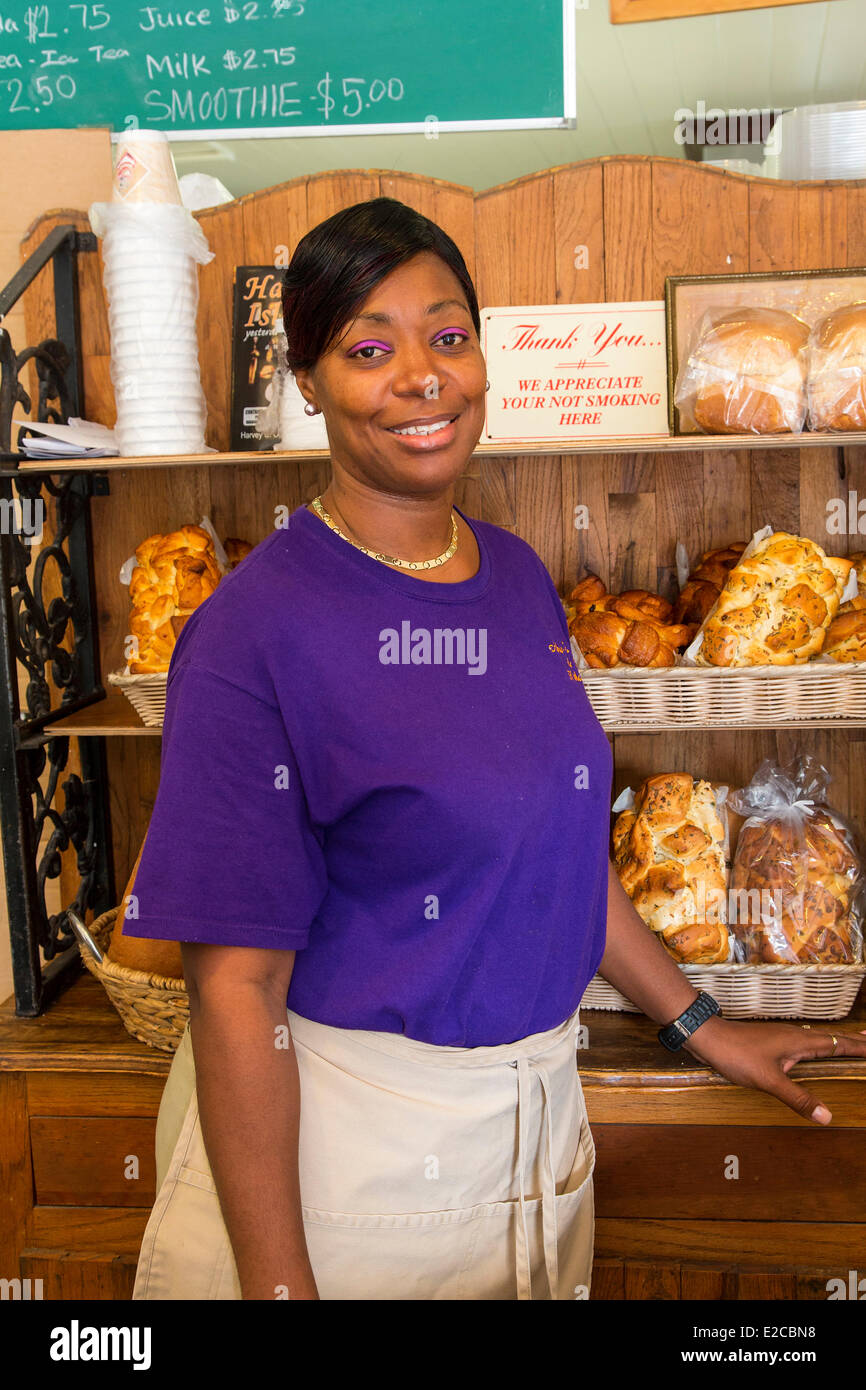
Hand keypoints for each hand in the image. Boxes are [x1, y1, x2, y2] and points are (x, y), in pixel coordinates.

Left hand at [678, 1014, 865, 1124]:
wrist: (708, 1038)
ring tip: (851, 1045)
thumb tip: (827, 1116)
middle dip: (853, 1042)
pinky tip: (812, 1053)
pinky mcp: (772, 1044)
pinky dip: (817, 1047)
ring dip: (836, 1043)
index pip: (837, 1044)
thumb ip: (798, 1098)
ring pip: (818, 1040)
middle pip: (831, 1039)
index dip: (857, 1047)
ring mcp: (783, 1039)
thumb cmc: (737, 1054)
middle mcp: (795, 1036)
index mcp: (800, 1041)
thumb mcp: (770, 1080)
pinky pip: (804, 1044)